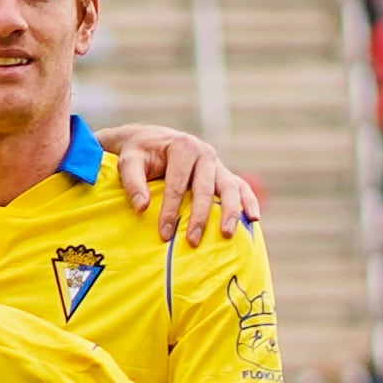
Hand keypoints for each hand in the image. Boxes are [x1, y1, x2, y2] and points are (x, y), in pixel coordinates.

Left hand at [111, 125, 261, 246]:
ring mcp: (217, 163)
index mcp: (182, 147)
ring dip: (231, 211)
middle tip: (193, 241)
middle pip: (206, 189)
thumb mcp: (128, 162)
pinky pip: (240, 186)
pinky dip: (249, 201)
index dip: (170, 210)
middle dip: (200, 217)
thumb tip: (142, 207)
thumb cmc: (139, 153)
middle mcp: (204, 153)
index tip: (164, 234)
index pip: (177, 184)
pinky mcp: (223, 172)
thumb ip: (133, 183)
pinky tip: (253, 218)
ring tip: (227, 233)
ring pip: (230, 187)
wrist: (151, 140)